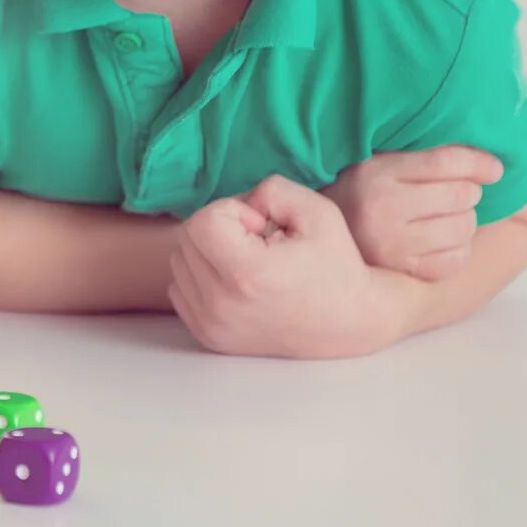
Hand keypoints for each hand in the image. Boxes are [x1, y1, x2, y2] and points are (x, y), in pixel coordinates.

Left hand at [168, 175, 409, 358]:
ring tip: (247, 260)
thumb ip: (271, 190)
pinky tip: (235, 280)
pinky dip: (200, 277)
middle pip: (186, 239)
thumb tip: (238, 205)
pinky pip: (179, 290)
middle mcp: (223, 304)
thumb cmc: (335, 264)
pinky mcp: (209, 337)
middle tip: (256, 240)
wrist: (348, 322)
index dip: (232, 211)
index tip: (261, 227)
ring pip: (179, 262)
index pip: (202, 221)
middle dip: (219, 227)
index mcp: (247, 273)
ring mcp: (213, 325)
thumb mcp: (316, 211)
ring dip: (207, 251)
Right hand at [324, 146, 502, 280]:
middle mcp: (383, 210)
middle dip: (468, 192)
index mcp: (377, 174)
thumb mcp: (380, 163)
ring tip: (446, 217)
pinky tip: (441, 241)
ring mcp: (393, 245)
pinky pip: (455, 259)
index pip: (445, 162)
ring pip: (463, 227)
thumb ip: (422, 156)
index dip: (479, 162)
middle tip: (454, 194)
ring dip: (464, 220)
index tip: (495, 168)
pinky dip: (458, 249)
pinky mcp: (402, 272)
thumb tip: (486, 161)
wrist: (318, 239)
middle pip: (461, 195)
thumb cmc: (360, 193)